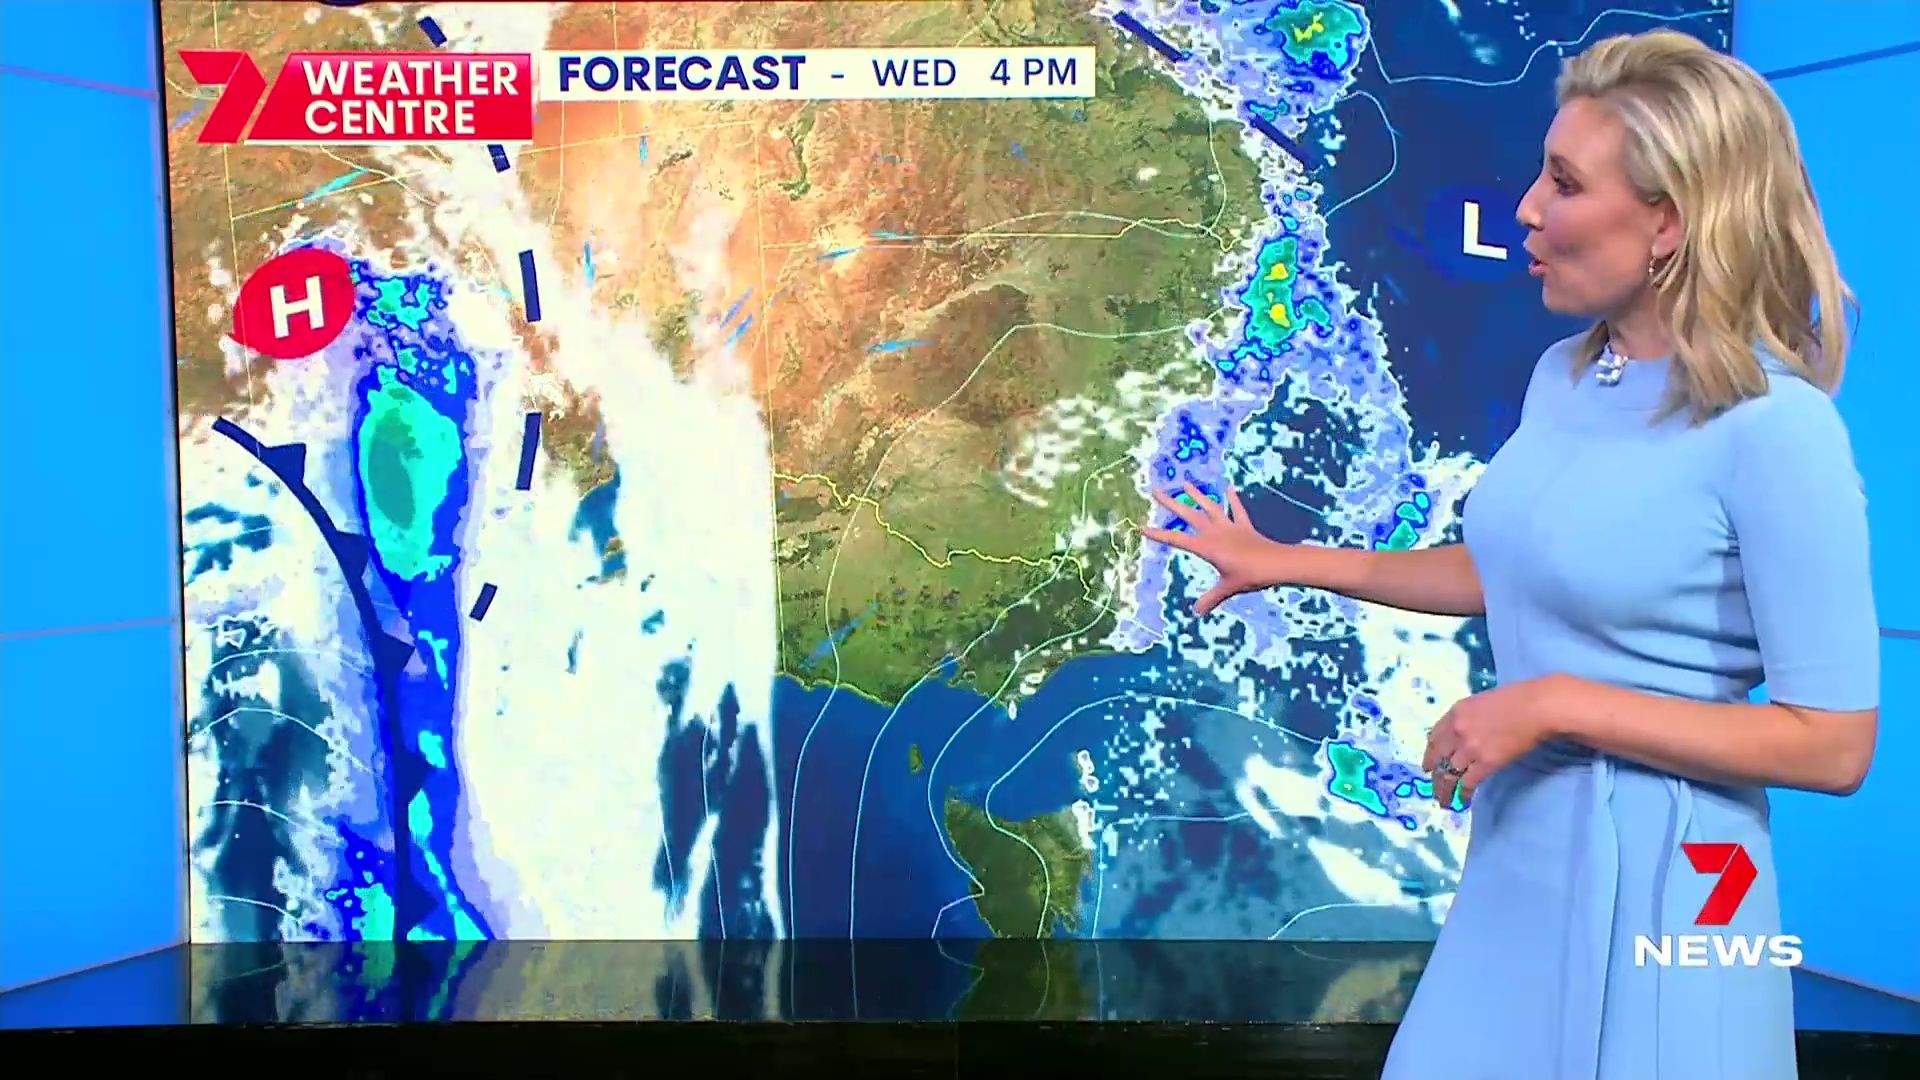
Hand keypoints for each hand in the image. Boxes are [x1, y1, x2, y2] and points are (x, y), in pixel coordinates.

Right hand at [1140, 482, 1284, 615]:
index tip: (1141, 527)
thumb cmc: (1250, 576)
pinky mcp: (1244, 526)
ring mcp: (1229, 527)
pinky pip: (1237, 510)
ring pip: (1209, 507)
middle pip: (1188, 515)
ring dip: (1197, 495)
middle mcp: (1215, 533)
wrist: (1276, 563)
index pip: (1176, 540)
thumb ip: (1211, 599)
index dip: (1158, 534)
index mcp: (1206, 547)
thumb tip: (1197, 613)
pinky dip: (1233, 499)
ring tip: (1186, 483)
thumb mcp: (1228, 588)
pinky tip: (1229, 488)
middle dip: (1171, 503)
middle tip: (1155, 490)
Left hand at [1422, 677, 1561, 808]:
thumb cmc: (1517, 699)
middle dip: (1434, 776)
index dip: (1430, 754)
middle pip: (1438, 758)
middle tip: (1434, 789)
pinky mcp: (1486, 763)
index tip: (1428, 766)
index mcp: (1455, 712)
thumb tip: (1464, 733)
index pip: (1434, 737)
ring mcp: (1470, 748)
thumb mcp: (1481, 702)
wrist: (1537, 707)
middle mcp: (1457, 730)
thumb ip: (1467, 718)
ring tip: (1444, 802)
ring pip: (1449, 774)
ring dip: (1445, 790)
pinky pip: (1468, 782)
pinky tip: (1462, 801)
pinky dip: (1463, 793)